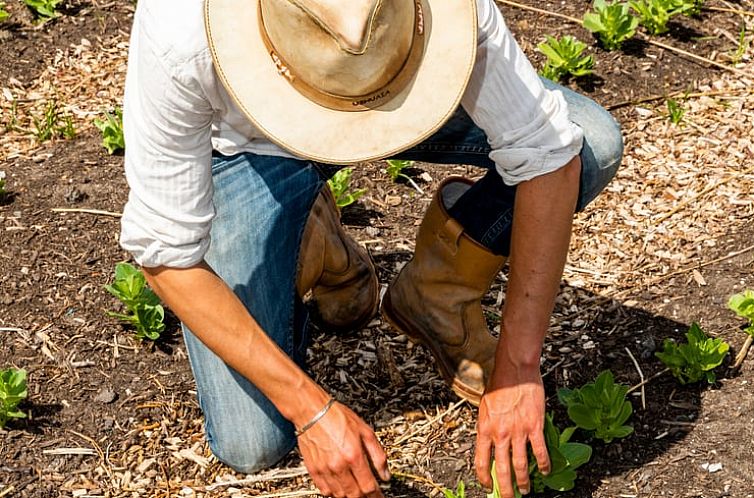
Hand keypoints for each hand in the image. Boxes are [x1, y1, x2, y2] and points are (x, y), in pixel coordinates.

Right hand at [298, 401, 389, 497]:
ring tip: (356, 490)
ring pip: (340, 496)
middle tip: (369, 494)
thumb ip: (378, 454)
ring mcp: (324, 470)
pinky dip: (334, 493)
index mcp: (353, 455)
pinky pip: (325, 491)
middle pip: (355, 495)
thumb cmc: (337, 417)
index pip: (368, 486)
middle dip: (364, 497)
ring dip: (350, 496)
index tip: (379, 495)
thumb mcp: (365, 431)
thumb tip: (385, 474)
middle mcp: (338, 465)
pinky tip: (340, 487)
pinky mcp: (313, 470)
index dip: (376, 495)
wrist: (312, 411)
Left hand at [474, 353, 549, 496]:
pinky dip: (543, 464)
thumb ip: (487, 426)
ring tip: (526, 490)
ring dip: (523, 481)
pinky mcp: (534, 426)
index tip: (488, 486)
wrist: (515, 370)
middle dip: (504, 488)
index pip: (481, 461)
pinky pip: (539, 451)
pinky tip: (545, 472)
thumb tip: (489, 441)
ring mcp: (517, 431)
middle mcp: (499, 433)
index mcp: (484, 428)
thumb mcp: (484, 406)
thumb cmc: (499, 384)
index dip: (484, 477)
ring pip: (520, 465)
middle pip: (501, 469)